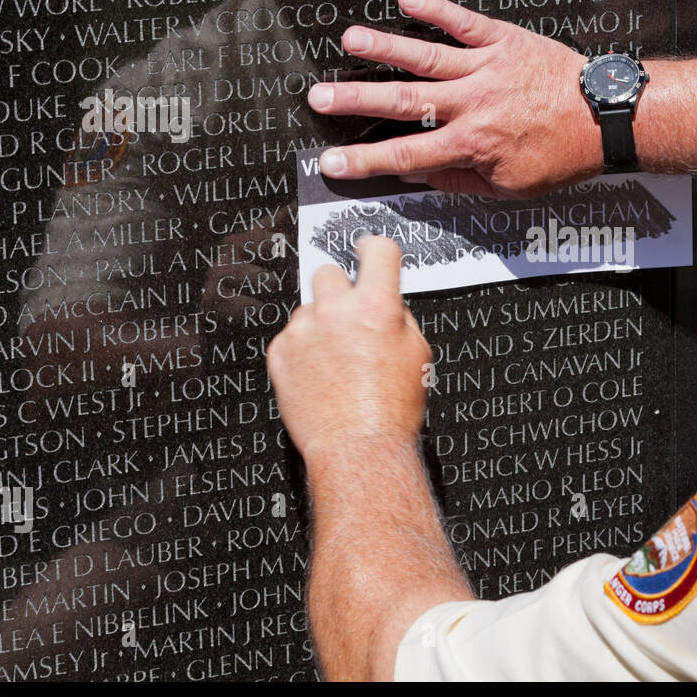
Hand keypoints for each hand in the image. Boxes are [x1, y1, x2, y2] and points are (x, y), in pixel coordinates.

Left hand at [266, 235, 431, 474]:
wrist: (358, 448)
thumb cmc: (391, 409)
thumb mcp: (417, 354)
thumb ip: (398, 317)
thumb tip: (386, 302)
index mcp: (378, 306)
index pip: (377, 250)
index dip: (373, 248)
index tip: (365, 250)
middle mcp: (338, 311)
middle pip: (330, 272)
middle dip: (340, 290)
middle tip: (350, 318)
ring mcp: (304, 330)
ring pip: (308, 307)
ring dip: (320, 323)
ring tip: (335, 360)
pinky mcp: (280, 352)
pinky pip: (290, 336)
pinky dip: (302, 350)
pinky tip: (319, 374)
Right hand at [306, 0, 602, 198]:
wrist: (603, 116)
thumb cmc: (562, 154)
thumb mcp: (511, 186)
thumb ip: (461, 180)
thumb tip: (420, 175)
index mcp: (473, 144)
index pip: (407, 155)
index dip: (365, 160)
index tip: (331, 161)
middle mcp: (473, 104)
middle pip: (404, 103)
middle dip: (357, 101)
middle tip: (319, 96)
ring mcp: (486, 68)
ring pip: (426, 57)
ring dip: (386, 48)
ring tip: (350, 38)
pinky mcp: (503, 40)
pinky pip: (464, 22)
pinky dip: (436, 8)